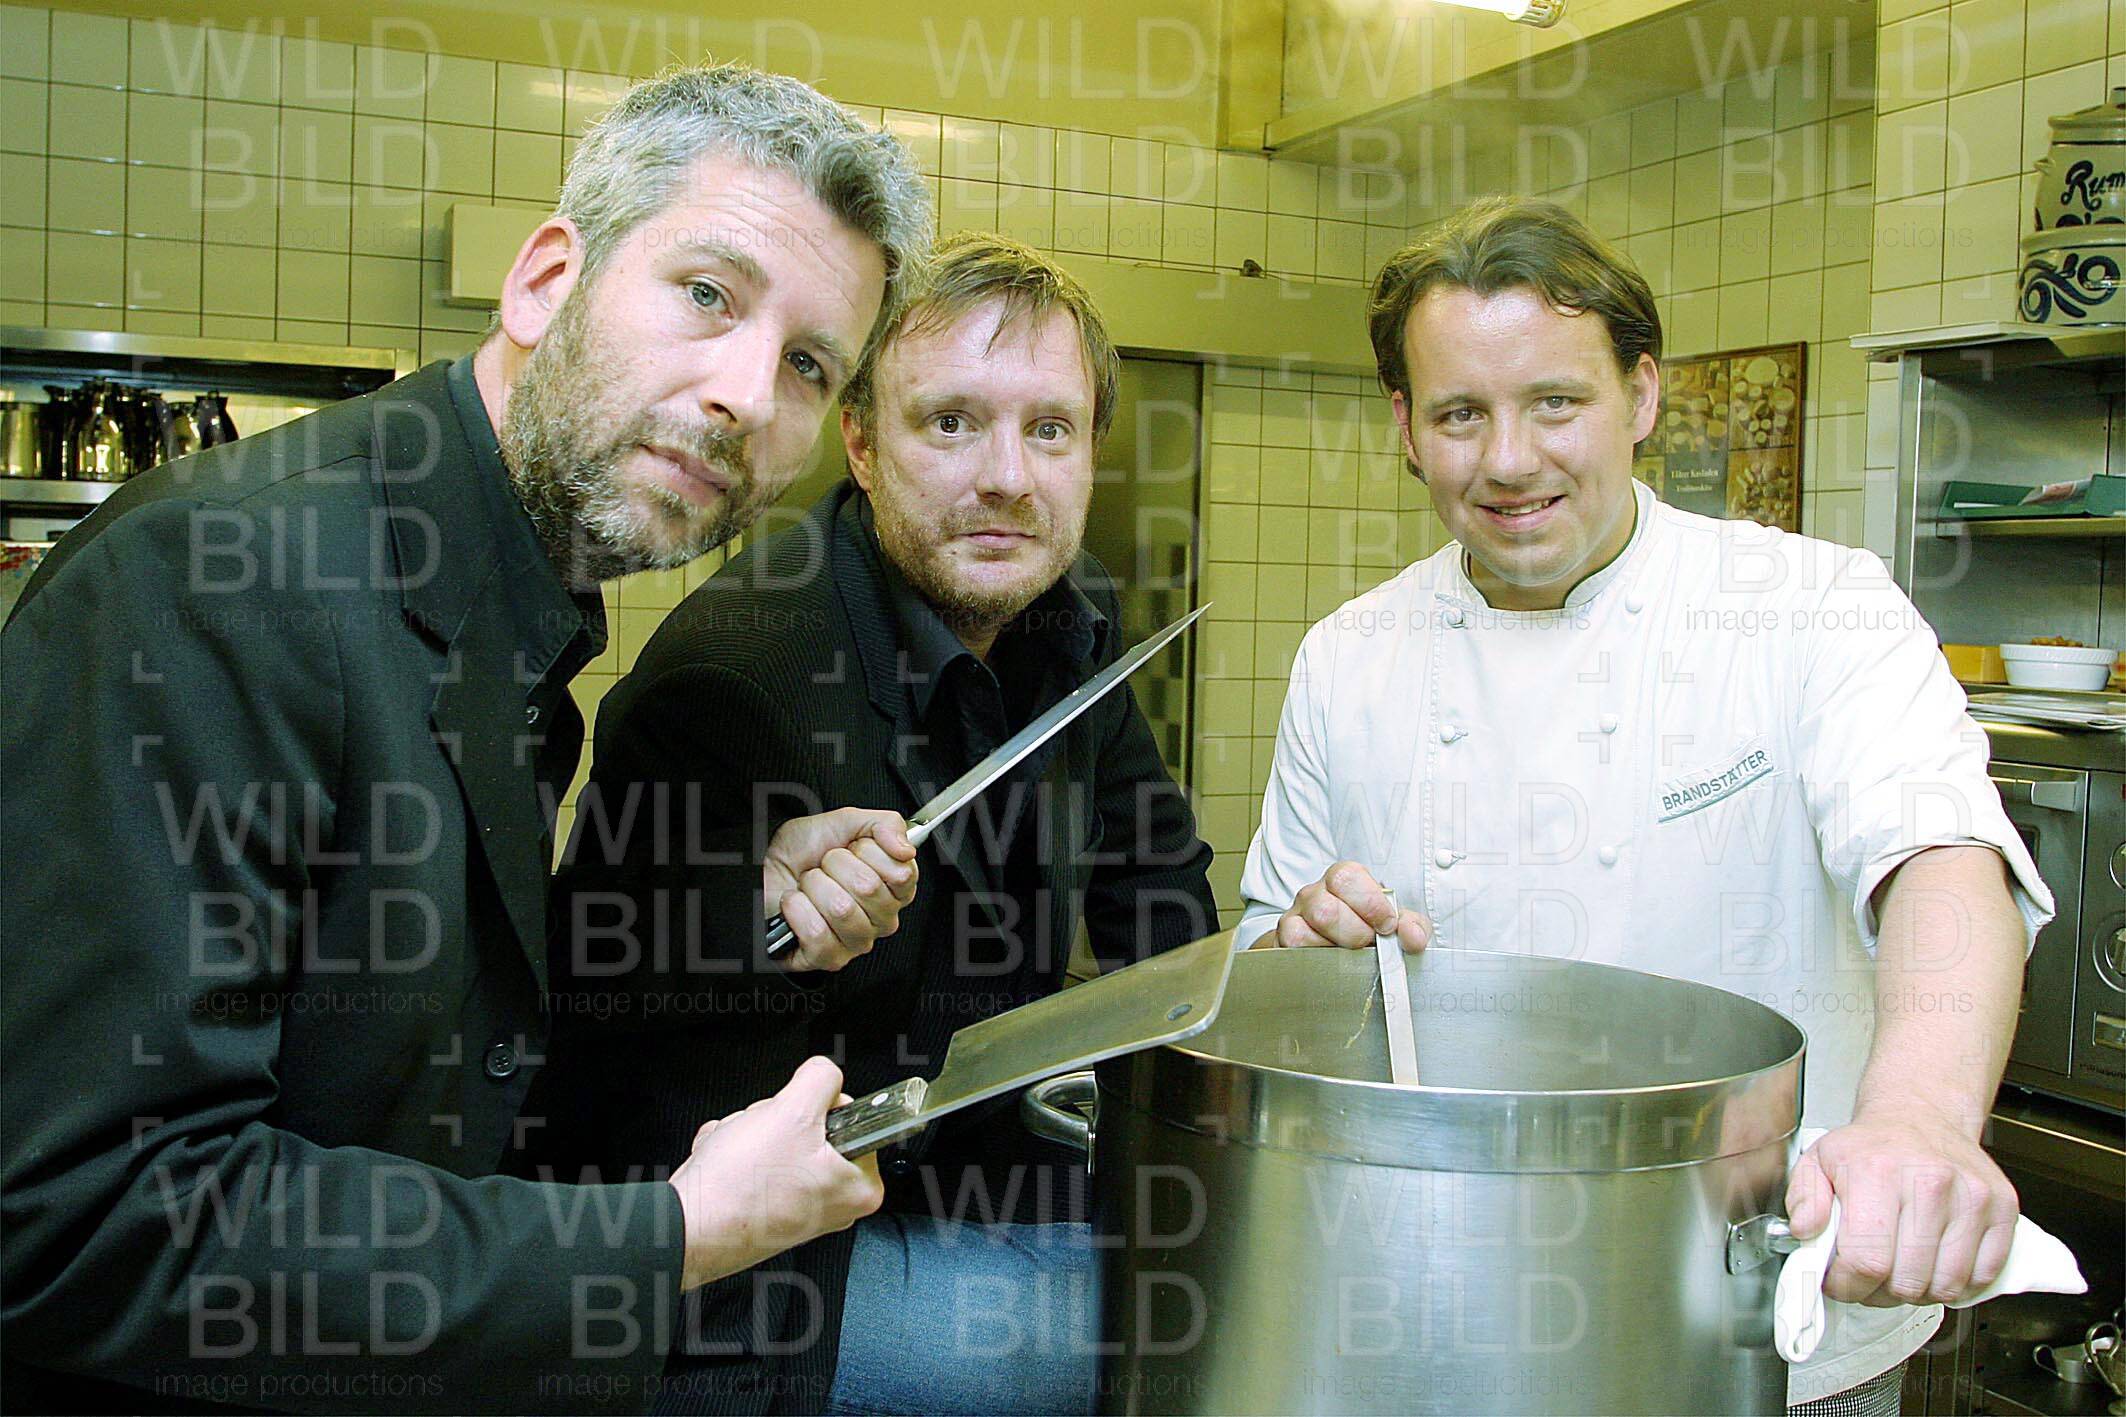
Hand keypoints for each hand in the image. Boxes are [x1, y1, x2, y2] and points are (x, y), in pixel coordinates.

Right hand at [668, 1056, 884, 1290]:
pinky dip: (738, 1157)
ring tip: (739, 1154)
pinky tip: (727, 1167)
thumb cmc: (740, 1187)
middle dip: (776, 1122)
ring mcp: (799, 1209)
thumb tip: (826, 1074)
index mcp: (860, 1187)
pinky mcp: (768, 1211)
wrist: (688, 1227)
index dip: (815, 1106)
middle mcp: (835, 1204)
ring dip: (752, 1135)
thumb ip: (821, 1078)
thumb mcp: (794, 1110)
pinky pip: (759, 1163)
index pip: (850, 1117)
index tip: (796, 1120)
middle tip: (762, 1139)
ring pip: (780, 1140)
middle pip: (812, 1128)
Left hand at [763, 807, 918, 970]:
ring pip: (842, 910)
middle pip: (869, 888)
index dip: (869, 852)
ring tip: (809, 884)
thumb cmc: (803, 851)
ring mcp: (856, 942)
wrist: (764, 867)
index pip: (901, 873)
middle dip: (836, 865)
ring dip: (815, 886)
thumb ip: (886, 825)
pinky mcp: (827, 958)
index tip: (852, 848)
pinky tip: (795, 903)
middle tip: (824, 866)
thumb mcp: (845, 822)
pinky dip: (797, 910)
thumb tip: (906, 849)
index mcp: (894, 889)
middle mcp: (881, 919)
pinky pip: (818, 933)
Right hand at [1271, 861, 1430, 952]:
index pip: (1346, 877)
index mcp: (1343, 880)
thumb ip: (1411, 927)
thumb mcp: (1396, 924)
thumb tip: (1413, 937)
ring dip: (1336, 949)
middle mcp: (1314, 894)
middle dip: (1354, 933)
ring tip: (1351, 955)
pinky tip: (1332, 962)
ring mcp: (1295, 917)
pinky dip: (1316, 960)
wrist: (1338, 949)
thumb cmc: (1368, 930)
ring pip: (1303, 933)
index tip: (1387, 925)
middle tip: (1368, 944)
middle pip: (1326, 909)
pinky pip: (1293, 949)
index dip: (1370, 903)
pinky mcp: (1283, 941)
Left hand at [1785, 1107, 2018, 1306]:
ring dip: (1919, 1292)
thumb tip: (1804, 1233)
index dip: (1848, 1285)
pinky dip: (1957, 1284)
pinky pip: (1983, 1276)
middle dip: (1880, 1292)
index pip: (1866, 1260)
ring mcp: (1972, 1197)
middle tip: (1870, 1277)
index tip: (1839, 1282)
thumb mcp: (1818, 1162)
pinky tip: (1934, 1265)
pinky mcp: (2003, 1209)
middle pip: (1906, 1281)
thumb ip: (1803, 1200)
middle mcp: (1930, 1183)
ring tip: (1901, 1270)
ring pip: (1946, 1285)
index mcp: (1878, 1172)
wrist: (1920, 1116)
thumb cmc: (1871, 1146)